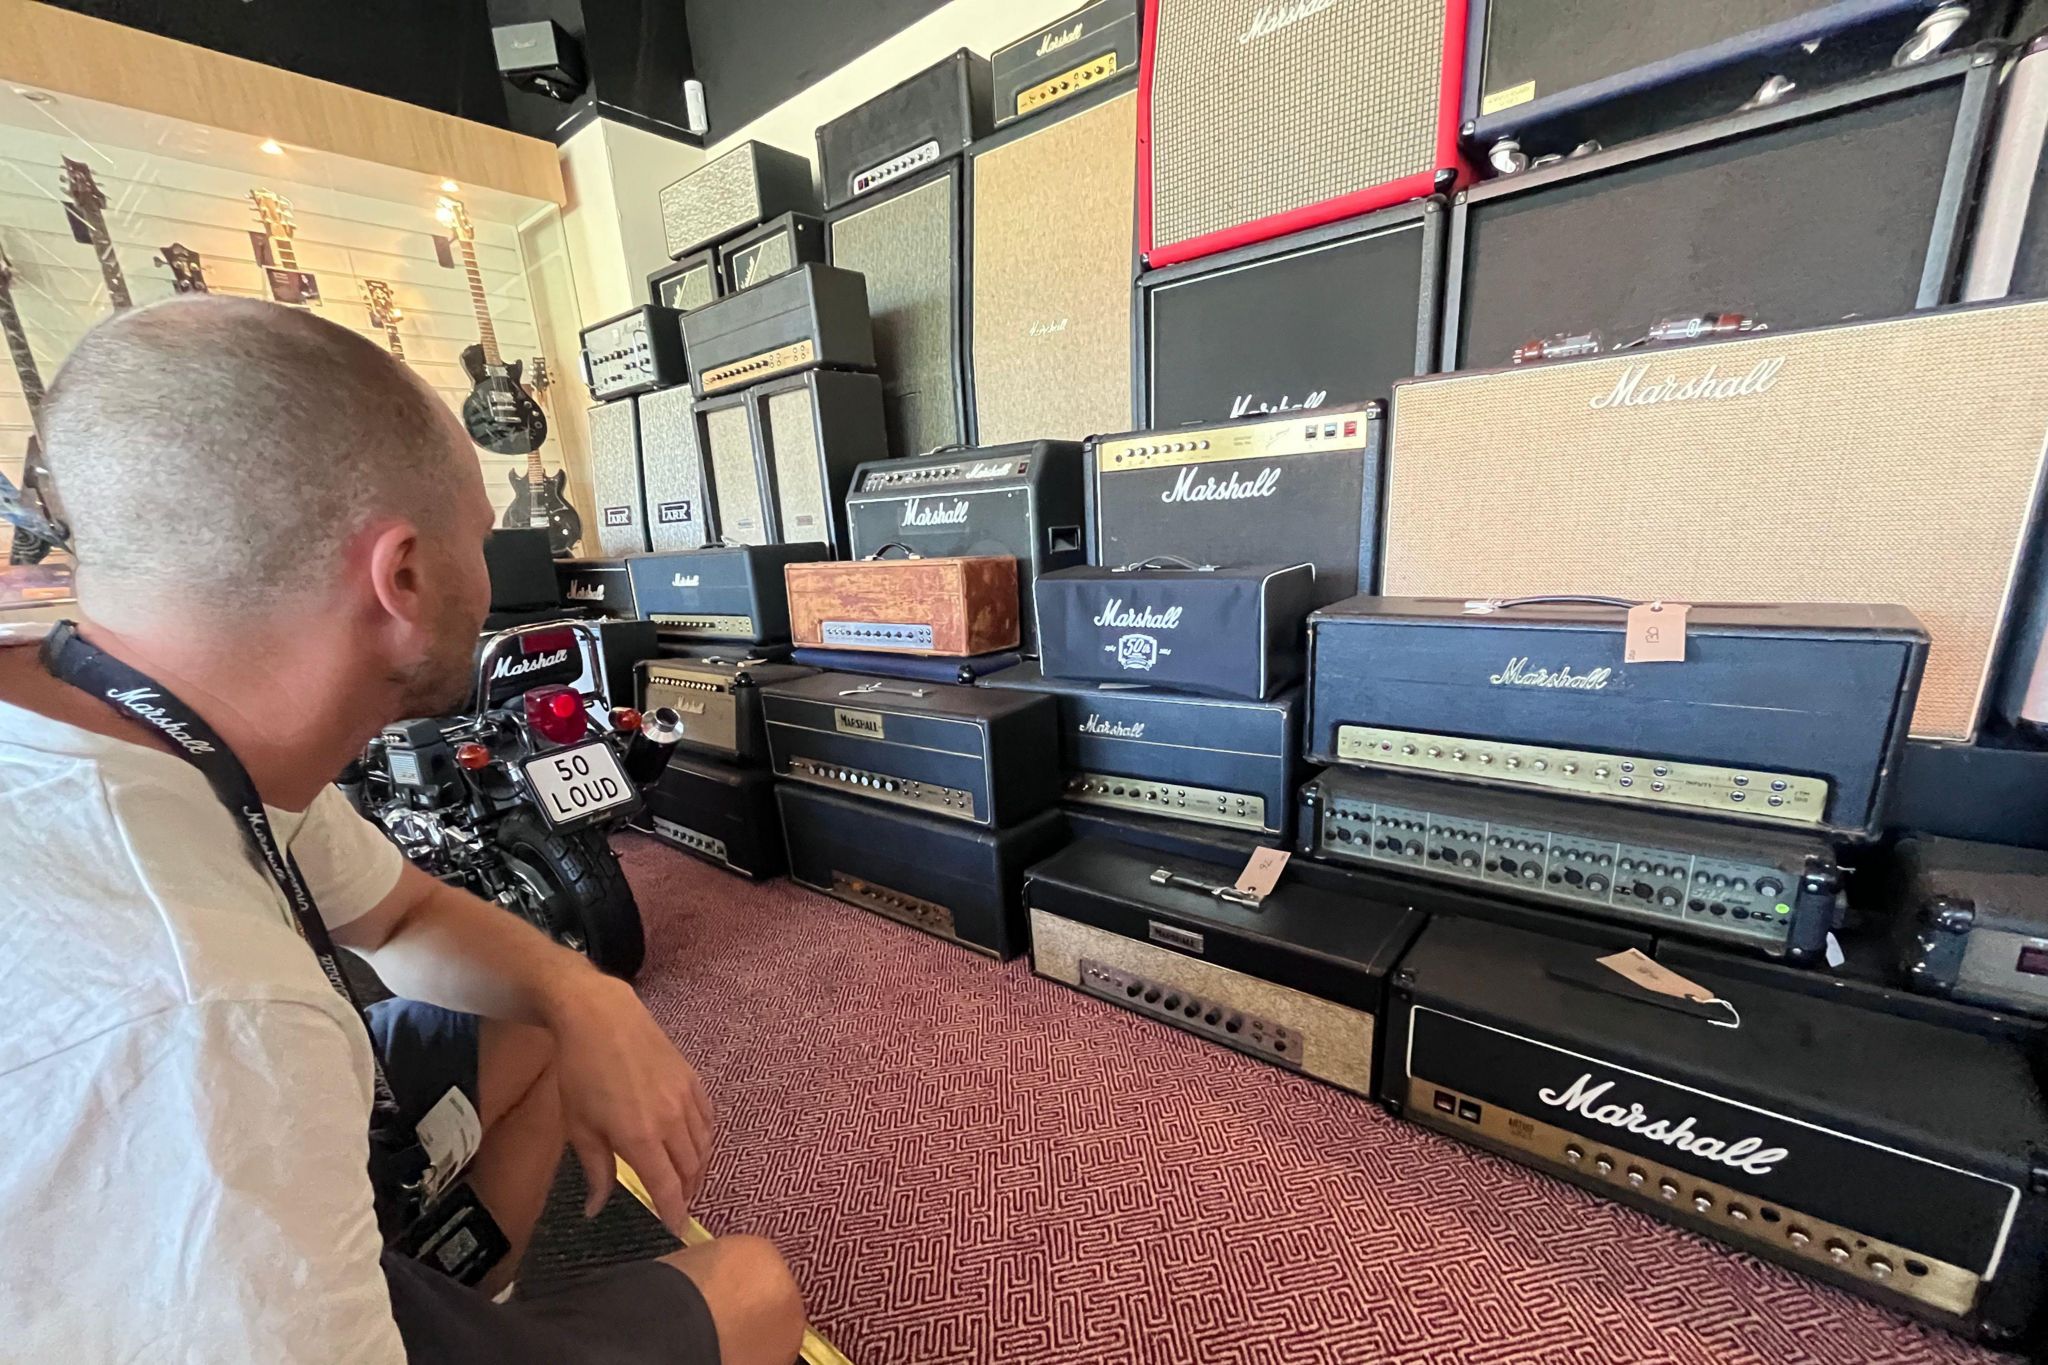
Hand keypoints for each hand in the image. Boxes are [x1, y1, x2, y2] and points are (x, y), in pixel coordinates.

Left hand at [544, 974, 715, 1233]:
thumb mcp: (580, 1127)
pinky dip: (706, 1140)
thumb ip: (596, 1171)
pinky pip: (709, 1120)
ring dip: (699, 1169)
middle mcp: (671, 1121)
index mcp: (640, 1137)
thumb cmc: (581, 1073)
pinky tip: (694, 1146)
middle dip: (687, 1194)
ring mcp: (686, 1098)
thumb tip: (595, 1209)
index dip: (675, 1213)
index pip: (668, 1187)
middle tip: (677, 1205)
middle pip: (692, 1170)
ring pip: (705, 1147)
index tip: (677, 1230)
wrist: (601, 1017)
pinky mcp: (693, 1079)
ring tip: (686, 1180)